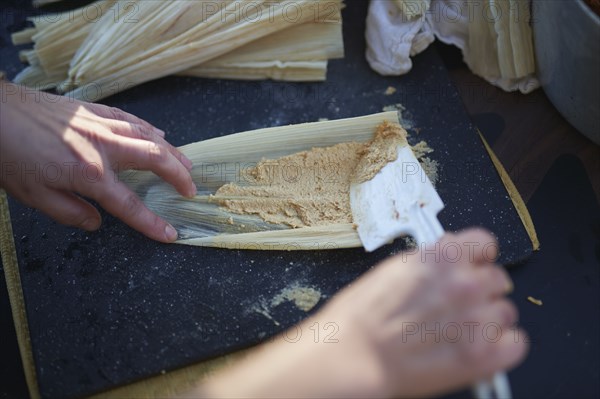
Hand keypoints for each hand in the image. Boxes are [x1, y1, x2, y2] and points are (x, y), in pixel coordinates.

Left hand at [0, 82, 195, 241]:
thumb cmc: (10, 154)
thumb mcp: (34, 195)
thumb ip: (70, 213)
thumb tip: (95, 223)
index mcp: (90, 174)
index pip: (130, 205)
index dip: (151, 223)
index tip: (169, 234)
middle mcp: (103, 147)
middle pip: (155, 160)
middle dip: (178, 176)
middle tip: (191, 189)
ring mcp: (101, 125)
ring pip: (149, 137)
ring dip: (172, 151)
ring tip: (187, 163)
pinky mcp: (94, 111)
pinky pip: (132, 119)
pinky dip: (150, 129)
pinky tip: (159, 134)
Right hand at [322, 228, 526, 396]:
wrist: (352, 356)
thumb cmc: (362, 317)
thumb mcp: (393, 268)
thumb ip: (430, 260)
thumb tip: (448, 255)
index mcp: (443, 257)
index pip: (485, 243)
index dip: (477, 256)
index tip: (473, 264)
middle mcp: (465, 284)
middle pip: (498, 278)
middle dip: (482, 289)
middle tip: (461, 304)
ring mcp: (478, 320)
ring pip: (506, 311)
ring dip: (489, 319)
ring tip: (461, 331)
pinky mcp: (484, 356)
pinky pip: (516, 344)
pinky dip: (502, 346)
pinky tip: (479, 347)